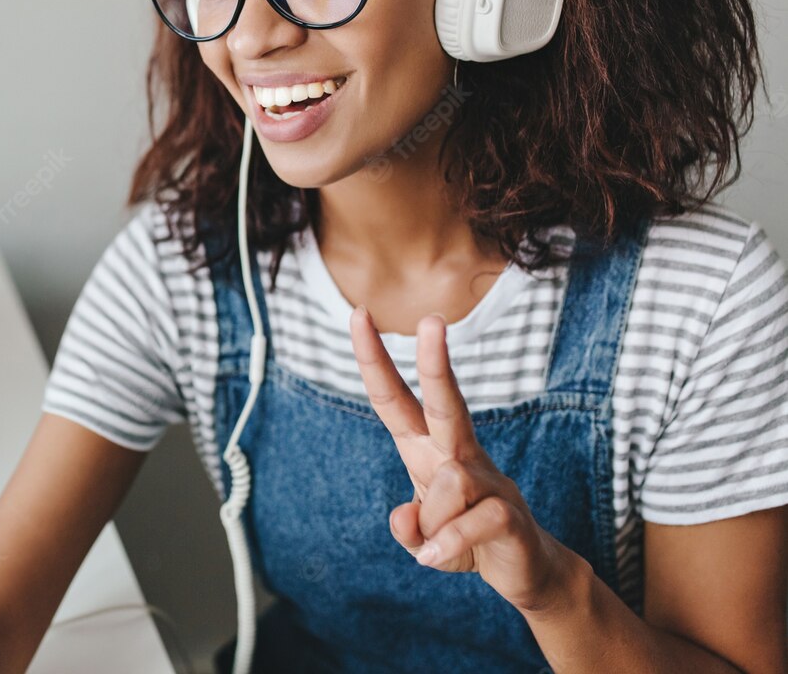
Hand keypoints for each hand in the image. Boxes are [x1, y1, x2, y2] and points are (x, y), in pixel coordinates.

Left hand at [348, 307, 576, 612]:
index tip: (358, 314)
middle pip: (444, 401)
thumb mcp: (422, 537)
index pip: (394, 398)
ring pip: (449, 482)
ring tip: (441, 543)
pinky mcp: (510, 512)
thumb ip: (406, 527)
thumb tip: (403, 515)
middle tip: (433, 319)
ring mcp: (489, 480)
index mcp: (426, 448)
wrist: (527, 570)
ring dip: (434, 525)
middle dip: (436, 362)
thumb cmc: (466, 539)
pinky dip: (447, 545)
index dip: (374, 360)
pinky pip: (471, 522)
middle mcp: (458, 454)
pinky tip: (437, 557)